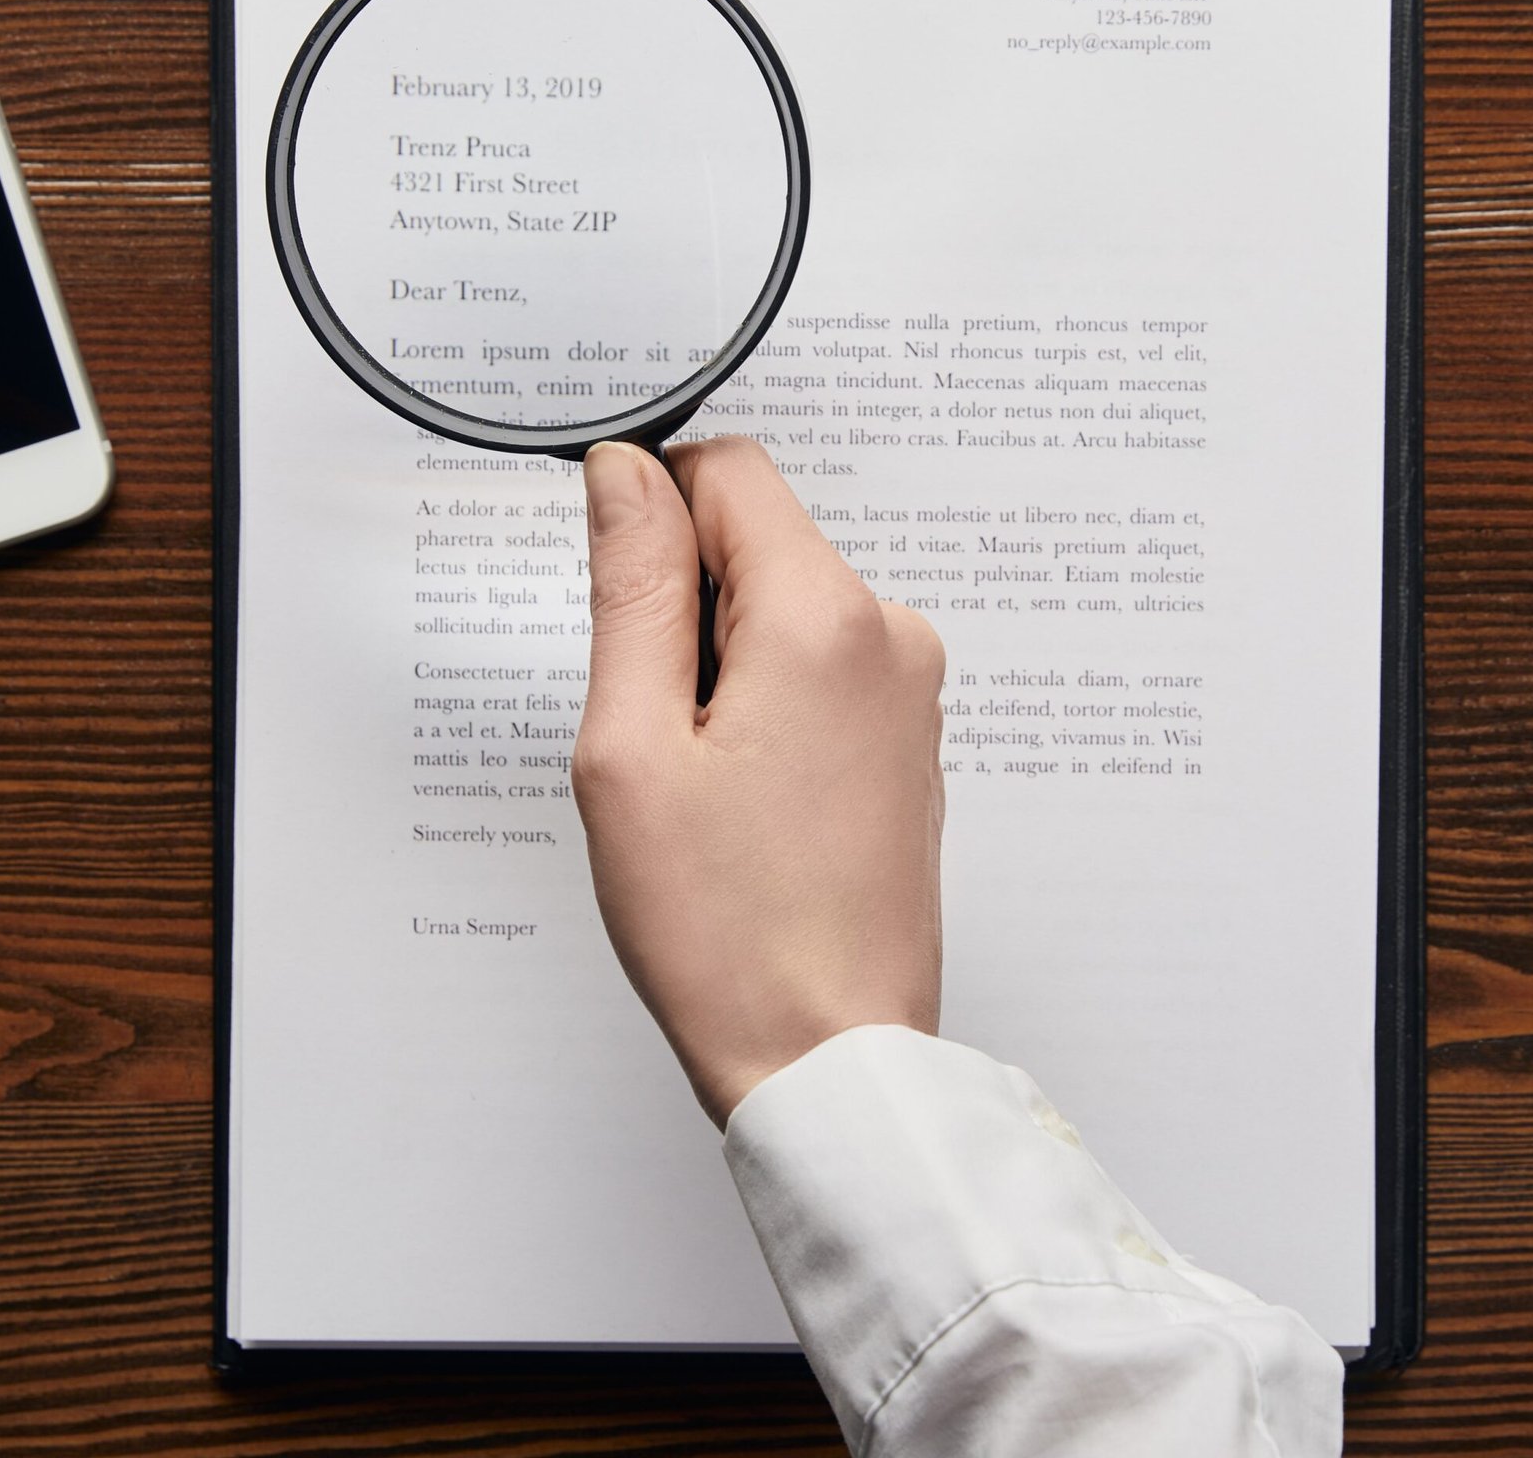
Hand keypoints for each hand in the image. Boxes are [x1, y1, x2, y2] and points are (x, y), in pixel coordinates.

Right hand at [572, 436, 944, 1128]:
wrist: (830, 1061)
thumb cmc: (725, 930)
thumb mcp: (632, 745)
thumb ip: (633, 586)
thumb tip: (625, 474)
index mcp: (824, 618)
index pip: (727, 471)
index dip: (651, 510)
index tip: (620, 596)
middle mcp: (891, 635)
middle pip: (759, 539)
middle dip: (686, 604)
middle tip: (657, 726)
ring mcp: (912, 691)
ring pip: (785, 606)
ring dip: (724, 661)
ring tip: (706, 779)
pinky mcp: (912, 737)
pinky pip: (821, 666)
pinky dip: (768, 700)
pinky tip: (747, 798)